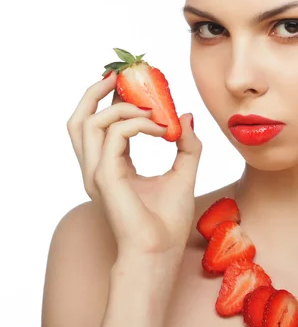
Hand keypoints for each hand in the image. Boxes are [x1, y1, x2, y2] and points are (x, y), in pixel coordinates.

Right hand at [66, 72, 202, 257]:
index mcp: (112, 166)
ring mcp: (97, 172)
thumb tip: (188, 115)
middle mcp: (98, 167)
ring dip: (123, 106)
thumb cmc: (169, 220)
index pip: (102, 125)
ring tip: (154, 108)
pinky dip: (138, 123)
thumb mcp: (184, 172)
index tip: (137, 83)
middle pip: (80, 118)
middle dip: (97, 91)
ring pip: (89, 122)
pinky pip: (114, 134)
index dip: (113, 100)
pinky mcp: (105, 176)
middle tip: (121, 75)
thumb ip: (186, 144)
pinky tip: (162, 128)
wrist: (161, 251)